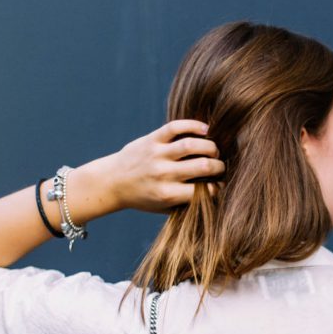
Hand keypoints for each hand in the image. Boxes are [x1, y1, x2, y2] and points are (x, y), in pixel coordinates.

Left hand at [102, 118, 225, 214]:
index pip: (203, 191)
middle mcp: (163, 174)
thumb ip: (186, 203)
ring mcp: (157, 155)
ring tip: (214, 150)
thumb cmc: (143, 197)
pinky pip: (175, 127)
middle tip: (220, 166)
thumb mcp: (163, 208)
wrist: (112, 182)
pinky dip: (193, 125)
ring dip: (210, 147)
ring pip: (192, 145)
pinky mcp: (152, 139)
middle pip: (202, 166)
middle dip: (219, 166)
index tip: (220, 185)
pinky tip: (205, 130)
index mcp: (167, 195)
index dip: (218, 188)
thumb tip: (216, 193)